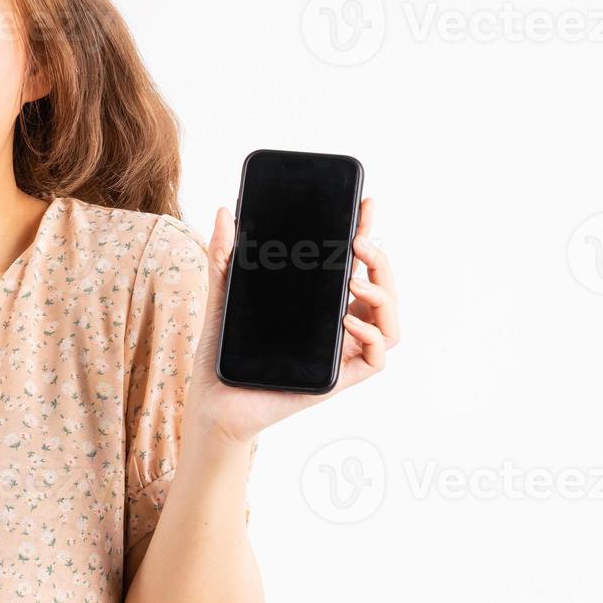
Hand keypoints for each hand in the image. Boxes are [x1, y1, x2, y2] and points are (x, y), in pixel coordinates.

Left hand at [183, 197, 400, 444]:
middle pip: (382, 290)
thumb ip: (224, 255)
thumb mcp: (224, 295)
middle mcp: (337, 327)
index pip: (355, 266)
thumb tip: (223, 212)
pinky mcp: (338, 380)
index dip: (367, 235)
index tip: (367, 205)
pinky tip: (346, 318)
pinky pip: (377, 358)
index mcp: (319, 304)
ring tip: (355, 277)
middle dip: (381, 260)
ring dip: (385, 295)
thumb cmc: (223, 351)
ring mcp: (341, 353)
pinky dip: (371, 334)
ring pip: (390, 323)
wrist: (212, 398)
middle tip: (360, 240)